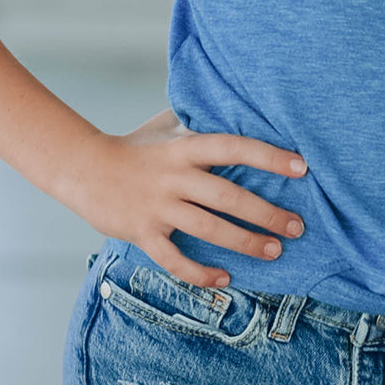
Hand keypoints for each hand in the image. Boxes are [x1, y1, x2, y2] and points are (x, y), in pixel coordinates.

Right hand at [64, 109, 307, 288]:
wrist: (83, 168)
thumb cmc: (134, 146)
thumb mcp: (166, 126)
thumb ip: (198, 120)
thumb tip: (235, 106)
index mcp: (184, 148)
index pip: (234, 148)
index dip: (269, 157)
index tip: (302, 167)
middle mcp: (174, 177)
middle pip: (228, 196)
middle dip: (266, 213)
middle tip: (296, 227)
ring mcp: (158, 207)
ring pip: (208, 229)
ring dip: (244, 242)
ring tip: (274, 252)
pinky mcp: (142, 233)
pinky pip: (175, 260)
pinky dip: (200, 273)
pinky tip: (224, 278)